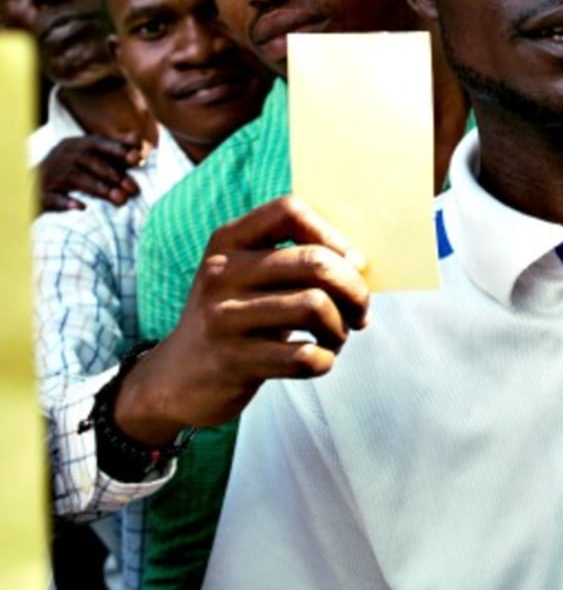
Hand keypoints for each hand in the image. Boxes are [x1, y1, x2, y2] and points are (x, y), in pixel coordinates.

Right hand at [38, 134, 142, 211]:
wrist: (30, 188)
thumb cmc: (69, 171)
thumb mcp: (89, 157)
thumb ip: (113, 150)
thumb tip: (139, 139)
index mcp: (76, 144)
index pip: (99, 143)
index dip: (118, 149)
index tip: (138, 158)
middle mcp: (63, 155)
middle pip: (92, 162)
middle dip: (115, 175)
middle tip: (133, 189)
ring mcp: (50, 173)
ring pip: (78, 179)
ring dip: (101, 190)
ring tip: (120, 200)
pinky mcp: (41, 193)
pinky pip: (54, 197)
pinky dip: (66, 202)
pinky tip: (80, 207)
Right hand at [113, 196, 370, 443]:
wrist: (175, 379)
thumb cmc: (235, 317)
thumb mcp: (246, 275)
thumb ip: (292, 259)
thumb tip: (359, 266)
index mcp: (228, 241)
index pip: (290, 211)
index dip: (334, 235)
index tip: (353, 265)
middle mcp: (222, 272)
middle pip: (315, 262)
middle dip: (354, 289)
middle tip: (359, 312)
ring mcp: (224, 317)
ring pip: (315, 307)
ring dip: (341, 328)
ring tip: (335, 338)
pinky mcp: (232, 361)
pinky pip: (303, 355)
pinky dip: (324, 360)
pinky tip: (318, 360)